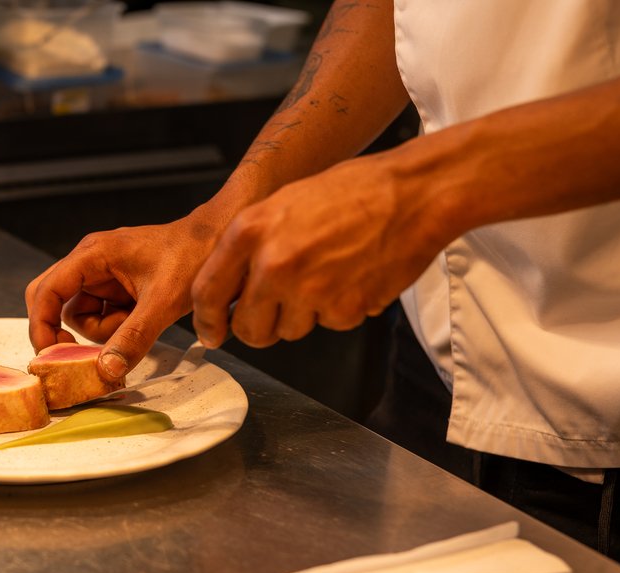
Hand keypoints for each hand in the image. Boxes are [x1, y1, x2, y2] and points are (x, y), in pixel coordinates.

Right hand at [26, 215, 218, 379]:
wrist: (218, 242)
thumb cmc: (192, 256)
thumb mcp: (163, 302)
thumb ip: (133, 337)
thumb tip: (106, 370)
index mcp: (92, 254)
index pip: (47, 291)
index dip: (41, 325)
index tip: (49, 356)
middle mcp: (90, 262)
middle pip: (54, 301)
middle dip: (66, 330)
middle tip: (83, 353)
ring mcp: (103, 275)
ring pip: (80, 315)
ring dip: (103, 330)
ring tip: (137, 321)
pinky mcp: (116, 287)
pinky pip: (101, 315)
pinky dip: (116, 327)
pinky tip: (141, 318)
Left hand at [192, 151, 446, 347]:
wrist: (412, 194)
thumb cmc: (352, 192)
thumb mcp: (282, 204)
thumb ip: (251, 246)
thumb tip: (231, 288)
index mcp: (251, 231)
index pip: (207, 293)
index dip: (207, 321)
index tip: (212, 333)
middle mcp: (274, 263)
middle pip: (249, 328)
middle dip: (259, 328)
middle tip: (276, 313)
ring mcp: (309, 290)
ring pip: (289, 331)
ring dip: (303, 315)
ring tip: (327, 275)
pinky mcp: (342, 310)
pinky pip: (328, 325)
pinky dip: (338, 310)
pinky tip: (351, 277)